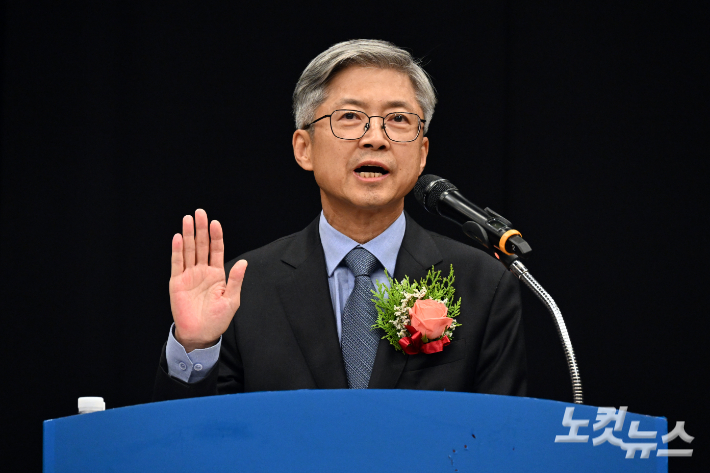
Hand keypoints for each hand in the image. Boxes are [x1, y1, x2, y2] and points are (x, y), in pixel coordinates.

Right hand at [169, 209, 246, 351]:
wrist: (201, 334)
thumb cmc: (218, 319)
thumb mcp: (231, 300)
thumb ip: (236, 280)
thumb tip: (243, 262)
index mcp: (217, 274)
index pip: (216, 250)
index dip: (216, 236)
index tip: (215, 223)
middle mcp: (202, 271)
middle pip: (202, 246)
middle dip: (201, 229)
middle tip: (199, 212)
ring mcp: (189, 276)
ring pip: (189, 251)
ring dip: (189, 235)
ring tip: (188, 219)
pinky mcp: (177, 282)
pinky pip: (177, 264)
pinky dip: (178, 251)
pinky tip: (179, 238)